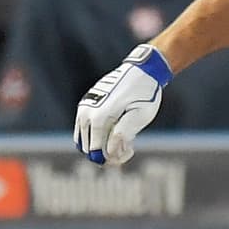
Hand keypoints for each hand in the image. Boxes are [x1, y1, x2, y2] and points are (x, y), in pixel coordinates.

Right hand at [75, 44, 171, 165]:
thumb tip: (109, 151)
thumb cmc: (144, 94)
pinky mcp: (85, 105)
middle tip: (129, 146)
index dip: (112, 158)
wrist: (141, 70)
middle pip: (87, 148)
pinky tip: (117, 130)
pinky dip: (98, 135)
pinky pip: (84, 130)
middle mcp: (86, 112)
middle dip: (107, 153)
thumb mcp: (141, 115)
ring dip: (101, 145)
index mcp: (99, 116)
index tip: (130, 150)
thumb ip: (124, 133)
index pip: (95, 151)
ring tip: (125, 138)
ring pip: (83, 141)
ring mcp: (83, 108)